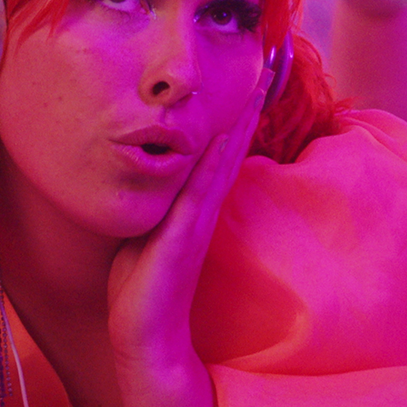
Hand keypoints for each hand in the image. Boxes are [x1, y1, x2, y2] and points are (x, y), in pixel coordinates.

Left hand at [107, 66, 270, 362]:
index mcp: (192, 207)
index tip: (246, 82)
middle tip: (265, 68)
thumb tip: (146, 175)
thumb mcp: (144, 233)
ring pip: (222, 165)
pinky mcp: (182, 240)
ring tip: (255, 91)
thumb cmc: (140, 287)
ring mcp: (195, 224)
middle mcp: (201, 210)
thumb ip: (153, 204)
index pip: (218, 153)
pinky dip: (213, 166)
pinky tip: (223, 140)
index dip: (233, 117)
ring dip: (239, 127)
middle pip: (230, 150)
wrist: (145, 337)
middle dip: (246, 109)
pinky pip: (199, 195)